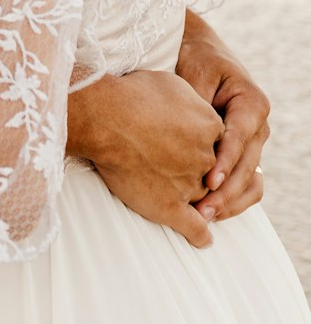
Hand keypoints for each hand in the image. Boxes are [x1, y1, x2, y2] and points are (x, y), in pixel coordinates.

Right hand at [69, 69, 224, 247]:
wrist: (106, 118)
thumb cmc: (133, 95)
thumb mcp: (171, 83)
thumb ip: (191, 98)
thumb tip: (195, 104)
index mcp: (211, 127)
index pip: (216, 140)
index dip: (198, 142)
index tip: (183, 141)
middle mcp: (206, 157)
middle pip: (210, 169)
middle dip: (196, 168)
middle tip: (173, 163)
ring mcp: (190, 184)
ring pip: (201, 195)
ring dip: (194, 197)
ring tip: (177, 194)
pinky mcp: (171, 207)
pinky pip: (194, 227)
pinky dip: (200, 235)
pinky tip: (203, 240)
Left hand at [175, 11, 269, 222]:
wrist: (199, 52)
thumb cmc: (196, 60)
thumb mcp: (195, 74)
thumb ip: (197, 105)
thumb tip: (193, 136)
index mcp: (252, 104)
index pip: (240, 139)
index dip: (224, 162)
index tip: (208, 182)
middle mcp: (258, 126)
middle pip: (247, 166)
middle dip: (225, 191)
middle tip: (201, 210)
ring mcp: (253, 142)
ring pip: (251, 180)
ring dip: (230, 201)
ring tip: (204, 216)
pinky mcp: (242, 153)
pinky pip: (245, 182)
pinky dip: (231, 198)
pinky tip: (210, 210)